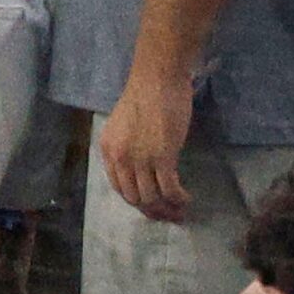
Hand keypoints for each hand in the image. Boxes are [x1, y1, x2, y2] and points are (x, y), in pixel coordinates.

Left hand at [97, 70, 193, 221]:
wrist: (157, 78)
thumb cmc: (145, 96)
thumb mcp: (125, 126)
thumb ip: (129, 148)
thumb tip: (143, 170)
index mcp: (107, 149)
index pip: (119, 187)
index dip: (136, 201)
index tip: (151, 206)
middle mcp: (119, 157)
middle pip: (134, 197)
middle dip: (153, 211)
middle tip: (169, 215)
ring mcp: (140, 158)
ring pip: (151, 198)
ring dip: (167, 209)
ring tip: (180, 210)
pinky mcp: (162, 157)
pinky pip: (169, 190)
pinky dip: (179, 199)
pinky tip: (186, 199)